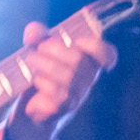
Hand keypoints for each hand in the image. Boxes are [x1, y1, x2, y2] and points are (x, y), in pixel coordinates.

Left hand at [1, 10, 118, 139]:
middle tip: (39, 48)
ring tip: (31, 61)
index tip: (79, 42)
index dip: (98, 47)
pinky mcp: (64, 107)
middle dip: (56, 50)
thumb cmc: (42, 71)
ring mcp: (77, 95)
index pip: (108, 55)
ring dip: (45, 64)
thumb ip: (38, 35)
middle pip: (79, 60)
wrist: (31, 104)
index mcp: (89, 61)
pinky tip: (36, 79)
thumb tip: (32, 32)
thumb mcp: (39, 48)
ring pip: (67, 76)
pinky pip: (56, 93)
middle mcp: (88, 79)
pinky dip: (43, 82)